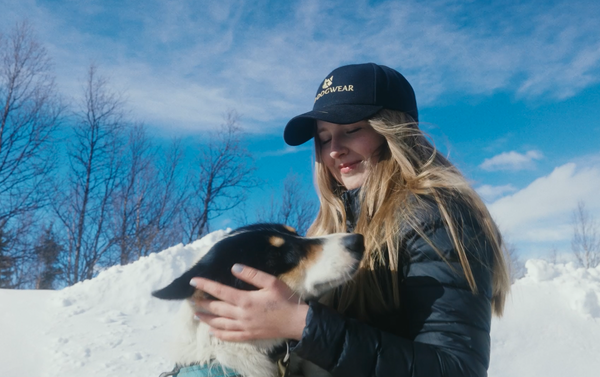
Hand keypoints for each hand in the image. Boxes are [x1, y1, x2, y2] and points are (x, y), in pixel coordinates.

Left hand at [189, 264, 308, 341]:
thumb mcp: (271, 281)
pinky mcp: (249, 335)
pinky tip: (212, 332)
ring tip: (196, 315)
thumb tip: (234, 267)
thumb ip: (252, 274)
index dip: (205, 285)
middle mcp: (241, 315)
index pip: (220, 291)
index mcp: (245, 300)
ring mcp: (244, 327)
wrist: (296, 321)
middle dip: (202, 303)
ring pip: (220, 324)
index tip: (193, 281)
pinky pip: (230, 336)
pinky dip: (219, 334)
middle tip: (191, 299)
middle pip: (217, 309)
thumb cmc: (285, 299)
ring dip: (207, 319)